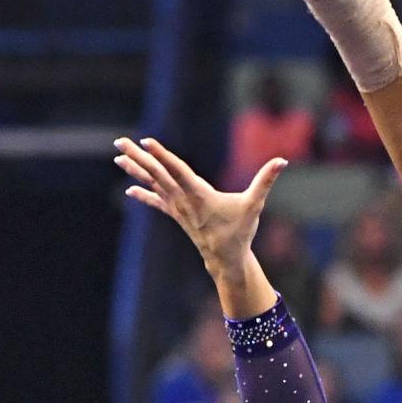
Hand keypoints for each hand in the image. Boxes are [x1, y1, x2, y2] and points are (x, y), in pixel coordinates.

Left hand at [114, 136, 286, 316]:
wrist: (226, 260)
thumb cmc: (240, 232)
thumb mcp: (254, 205)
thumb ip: (265, 181)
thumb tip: (283, 161)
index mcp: (199, 195)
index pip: (177, 171)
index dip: (162, 156)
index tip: (146, 142)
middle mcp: (183, 200)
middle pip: (157, 174)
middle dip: (139, 157)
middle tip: (120, 142)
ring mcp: (178, 209)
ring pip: (153, 184)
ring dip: (136, 169)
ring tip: (118, 156)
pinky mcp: (178, 215)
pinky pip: (157, 202)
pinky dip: (143, 193)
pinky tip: (130, 188)